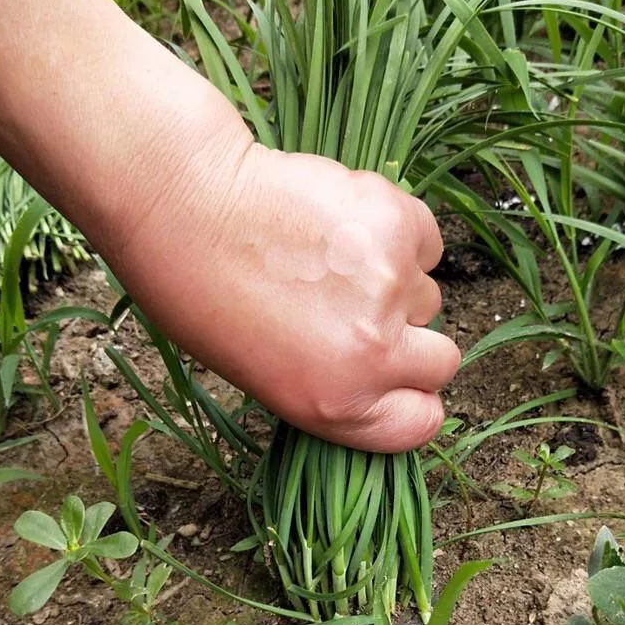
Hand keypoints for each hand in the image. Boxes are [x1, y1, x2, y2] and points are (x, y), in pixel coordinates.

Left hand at [112, 143, 459, 451]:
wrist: (184, 202)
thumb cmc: (199, 292)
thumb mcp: (263, 376)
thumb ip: (334, 384)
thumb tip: (382, 370)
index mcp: (335, 403)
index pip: (421, 423)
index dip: (414, 397)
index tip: (399, 377)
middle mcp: (372, 355)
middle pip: (441, 361)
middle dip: (413, 340)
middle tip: (365, 312)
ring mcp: (391, 288)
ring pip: (429, 296)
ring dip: (397, 283)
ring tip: (336, 260)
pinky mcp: (398, 224)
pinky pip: (426, 241)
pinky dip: (399, 235)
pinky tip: (348, 226)